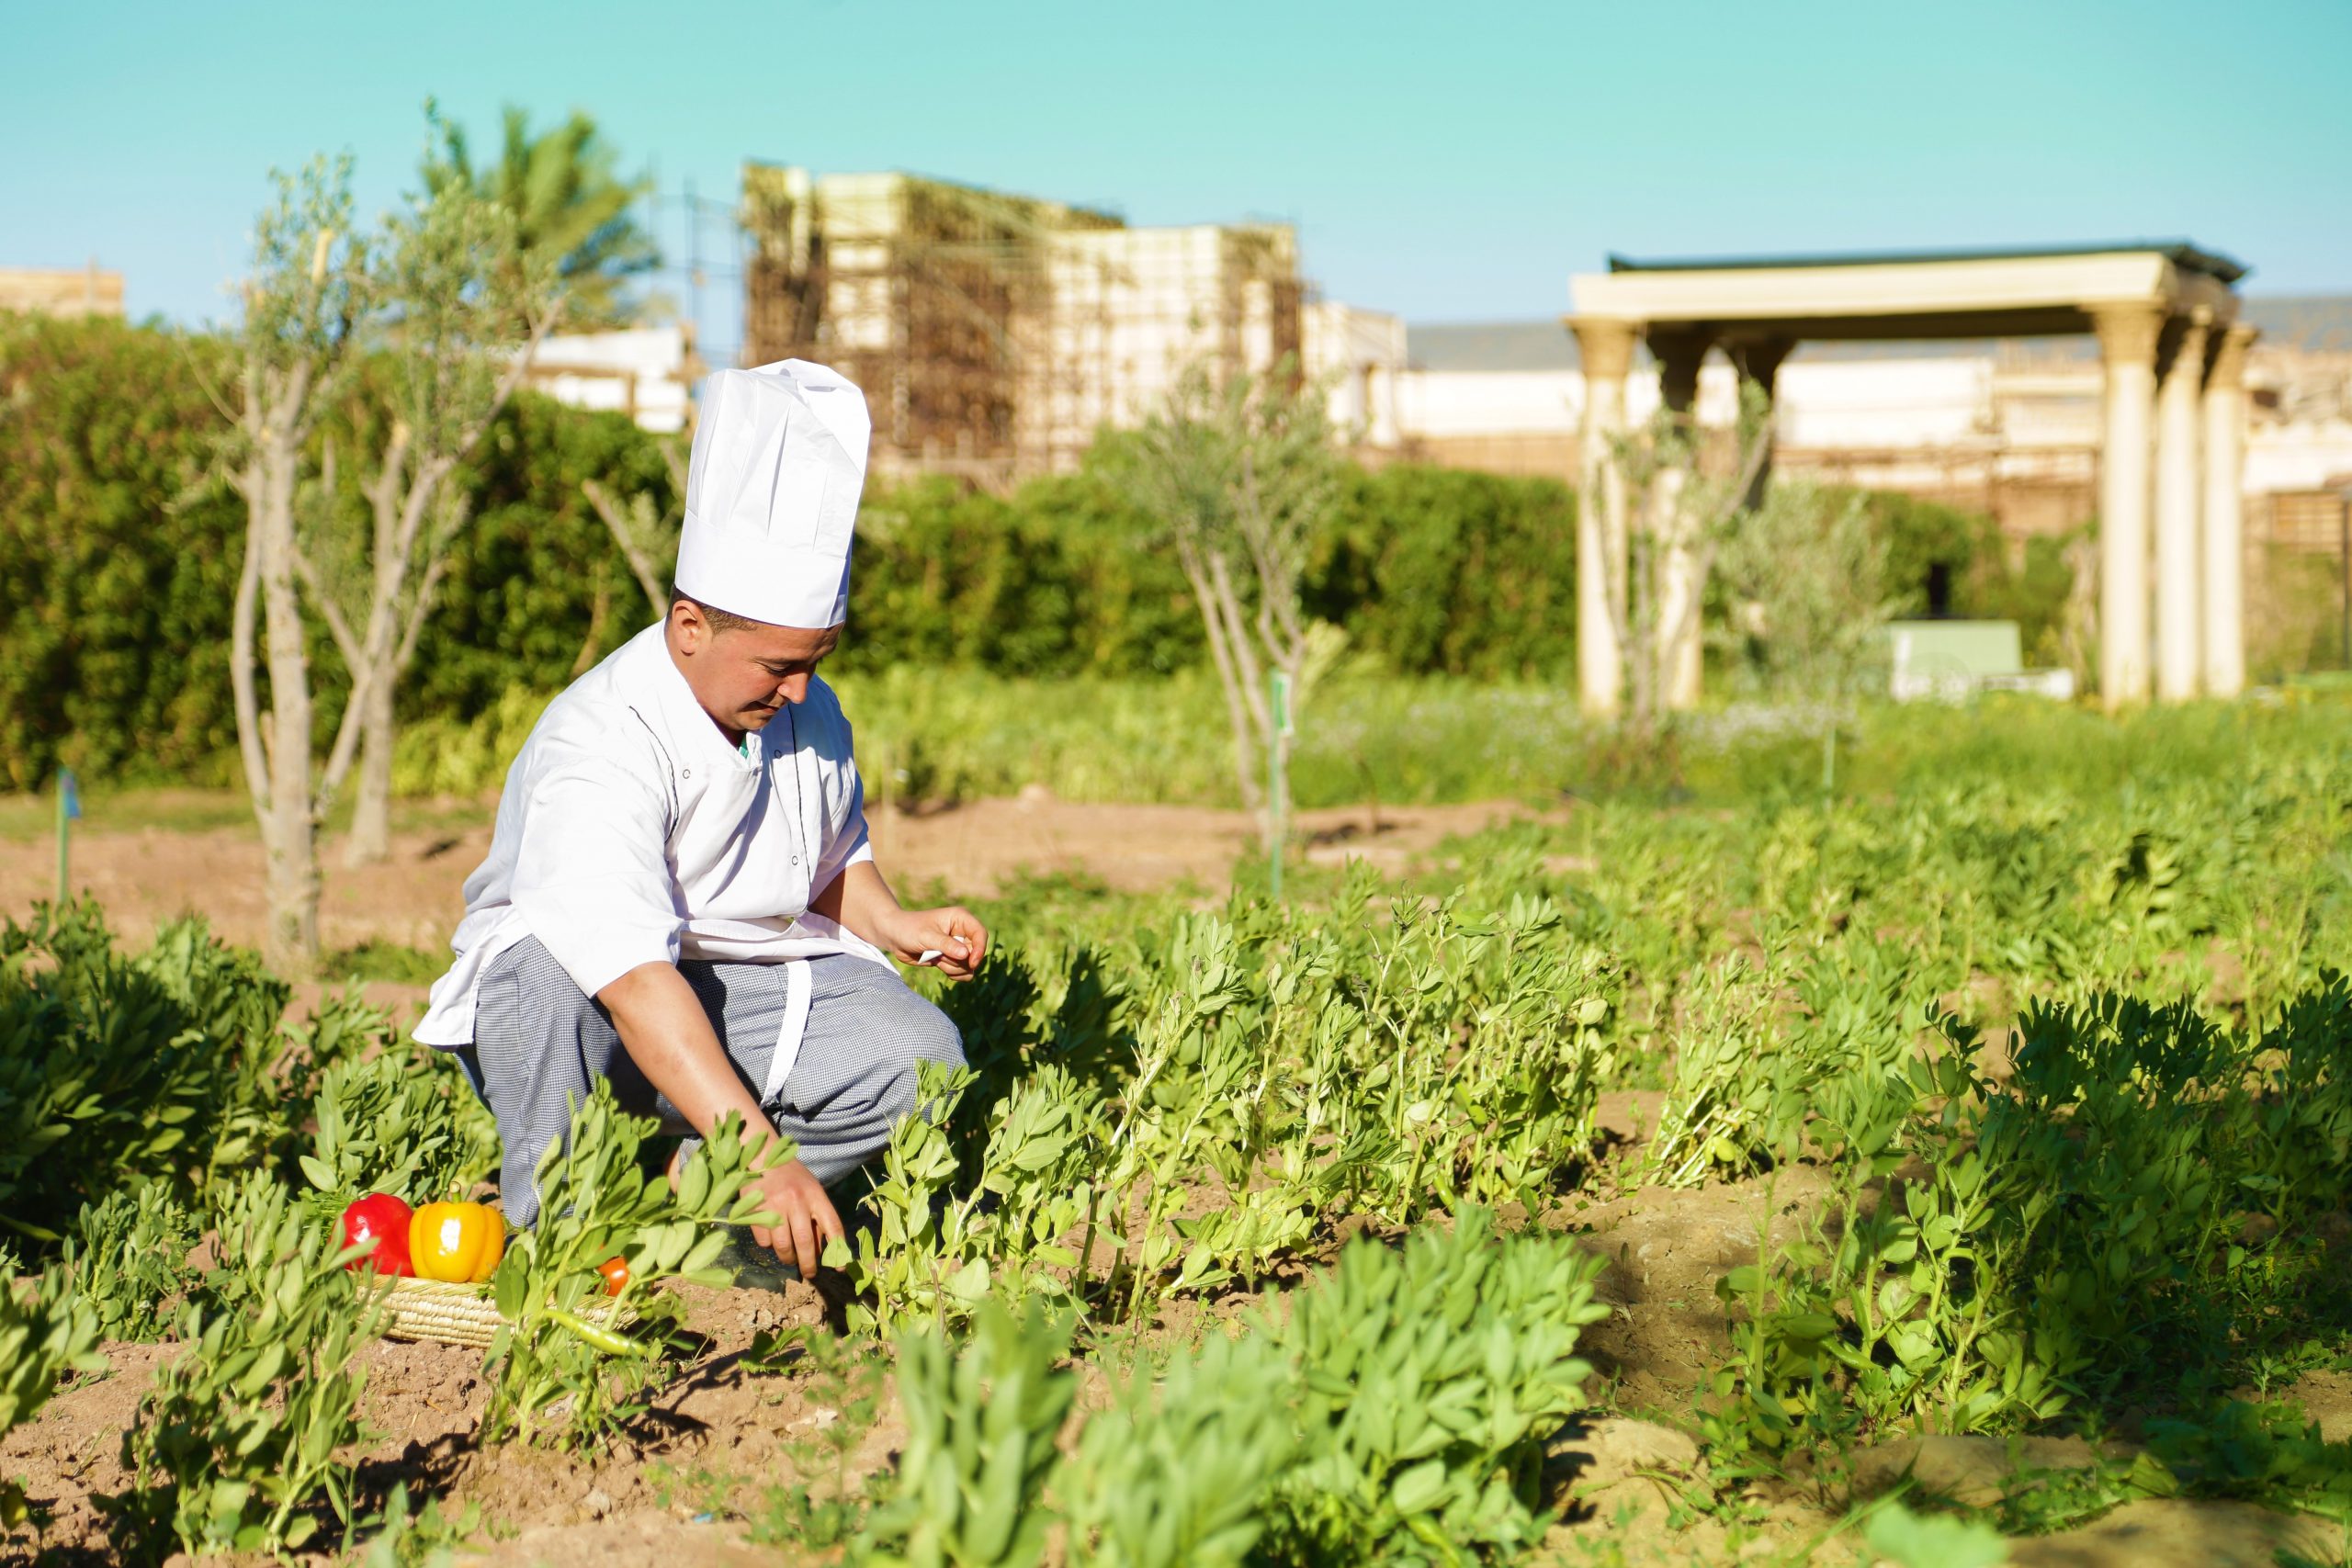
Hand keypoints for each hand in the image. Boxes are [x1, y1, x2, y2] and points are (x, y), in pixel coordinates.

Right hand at [749, 1156, 842, 1279]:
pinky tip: (772, 1239)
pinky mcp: (755, 1212)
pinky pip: (764, 1241)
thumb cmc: (792, 1177)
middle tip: (810, 1274)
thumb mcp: (812, 1190)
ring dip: (788, 1258)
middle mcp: (797, 1201)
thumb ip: (817, 1217)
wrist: (764, 1157)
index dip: (838, 1249)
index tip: (839, 1268)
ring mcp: (775, 1207)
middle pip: (805, 1242)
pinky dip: (769, 1246)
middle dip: (808, 1264)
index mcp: (815, 1195)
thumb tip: (822, 1250)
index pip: (832, 1225)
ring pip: (783, 1246)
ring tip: (790, 1258)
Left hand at [882, 904, 988, 981]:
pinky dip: (953, 973)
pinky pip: (963, 972)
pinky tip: (939, 965)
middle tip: (940, 956)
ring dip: (953, 967)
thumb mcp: (927, 936)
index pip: (980, 934)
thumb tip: (966, 954)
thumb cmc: (909, 929)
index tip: (971, 962)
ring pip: (969, 965)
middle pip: (975, 953)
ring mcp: (958, 946)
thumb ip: (946, 945)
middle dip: (959, 960)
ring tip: (936, 958)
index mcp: (960, 918)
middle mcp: (962, 932)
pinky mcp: (952, 958)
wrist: (894, 936)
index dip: (979, 949)